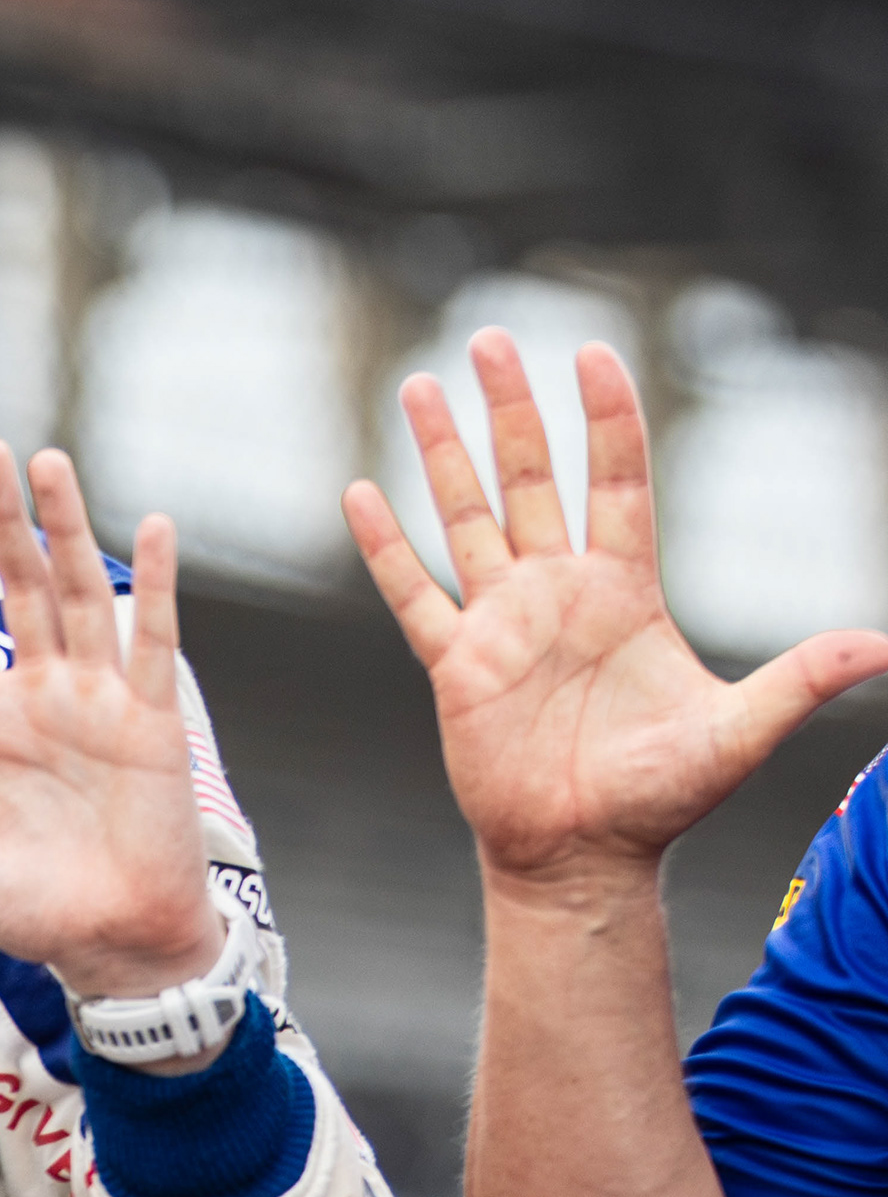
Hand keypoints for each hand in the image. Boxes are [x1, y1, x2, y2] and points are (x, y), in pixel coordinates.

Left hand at [0, 443, 222, 1008]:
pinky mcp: (152, 721)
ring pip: (80, 594)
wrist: (115, 945)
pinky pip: (153, 640)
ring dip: (67, 529)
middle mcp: (43, 696)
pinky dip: (157, 584)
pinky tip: (154, 526)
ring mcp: (99, 701)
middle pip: (18, 585)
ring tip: (48, 463)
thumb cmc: (31, 910)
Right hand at [344, 331, 887, 895]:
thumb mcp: (738, 732)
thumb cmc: (660, 798)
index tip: (595, 354)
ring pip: (465, 518)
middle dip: (513, 409)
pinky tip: (360, 495)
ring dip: (443, 454)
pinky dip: (385, 547)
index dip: (609, 420)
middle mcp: (558, 593)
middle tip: (493, 340)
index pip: (618, 482)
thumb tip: (883, 647)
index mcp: (624, 593)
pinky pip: (413, 595)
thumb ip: (799, 681)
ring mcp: (502, 625)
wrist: (583, 856)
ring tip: (422, 387)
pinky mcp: (456, 665)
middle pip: (532, 479)